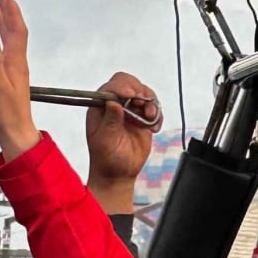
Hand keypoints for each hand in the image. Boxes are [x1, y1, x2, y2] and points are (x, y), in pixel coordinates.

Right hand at [0, 0, 41, 162]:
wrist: (16, 131)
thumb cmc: (6, 113)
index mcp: (16, 62)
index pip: (16, 31)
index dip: (11, 12)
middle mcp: (18, 62)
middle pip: (16, 31)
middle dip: (9, 11)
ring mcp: (15, 69)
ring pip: (11, 40)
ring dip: (5, 22)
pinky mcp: (10, 76)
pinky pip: (7, 50)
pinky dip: (2, 38)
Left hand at [85, 72, 160, 212]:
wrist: (119, 174)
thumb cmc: (107, 159)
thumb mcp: (105, 140)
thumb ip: (109, 120)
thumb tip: (112, 102)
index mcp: (100, 108)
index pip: (111, 87)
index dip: (122, 87)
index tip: (131, 94)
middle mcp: (115, 105)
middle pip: (129, 84)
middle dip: (139, 91)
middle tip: (143, 104)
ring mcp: (130, 110)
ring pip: (144, 93)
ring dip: (150, 103)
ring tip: (149, 119)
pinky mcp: (143, 118)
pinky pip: (154, 107)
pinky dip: (157, 115)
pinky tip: (153, 128)